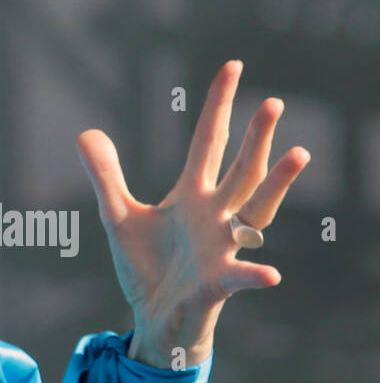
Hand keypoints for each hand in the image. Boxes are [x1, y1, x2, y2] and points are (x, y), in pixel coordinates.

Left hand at [75, 61, 309, 369]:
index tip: (232, 66)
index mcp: (192, 195)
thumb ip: (105, 176)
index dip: (218, 105)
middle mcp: (214, 215)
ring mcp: (220, 248)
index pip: (209, 141)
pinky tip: (269, 272)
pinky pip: (238, 278)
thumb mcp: (118, 216)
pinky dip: (253, 274)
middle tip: (272, 102)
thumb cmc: (147, 265)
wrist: (154, 316)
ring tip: (297, 155)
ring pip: (255, 212)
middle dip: (255, 137)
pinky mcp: (215, 283)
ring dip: (276, 186)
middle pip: (240, 169)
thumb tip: (86, 133)